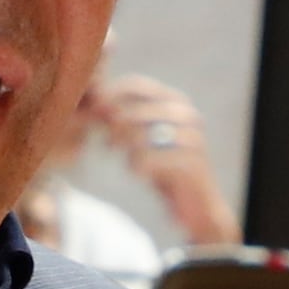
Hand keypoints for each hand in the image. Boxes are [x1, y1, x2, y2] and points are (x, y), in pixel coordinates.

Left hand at [80, 73, 240, 250]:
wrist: (196, 203)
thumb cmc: (164, 167)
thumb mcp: (141, 138)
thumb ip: (121, 119)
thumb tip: (91, 102)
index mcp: (176, 100)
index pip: (137, 85)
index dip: (110, 97)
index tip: (94, 114)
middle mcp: (186, 113)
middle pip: (136, 109)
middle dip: (115, 126)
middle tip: (108, 145)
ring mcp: (192, 136)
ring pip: (141, 134)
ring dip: (126, 149)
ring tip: (128, 162)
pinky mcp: (192, 161)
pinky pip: (151, 158)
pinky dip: (138, 166)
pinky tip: (138, 173)